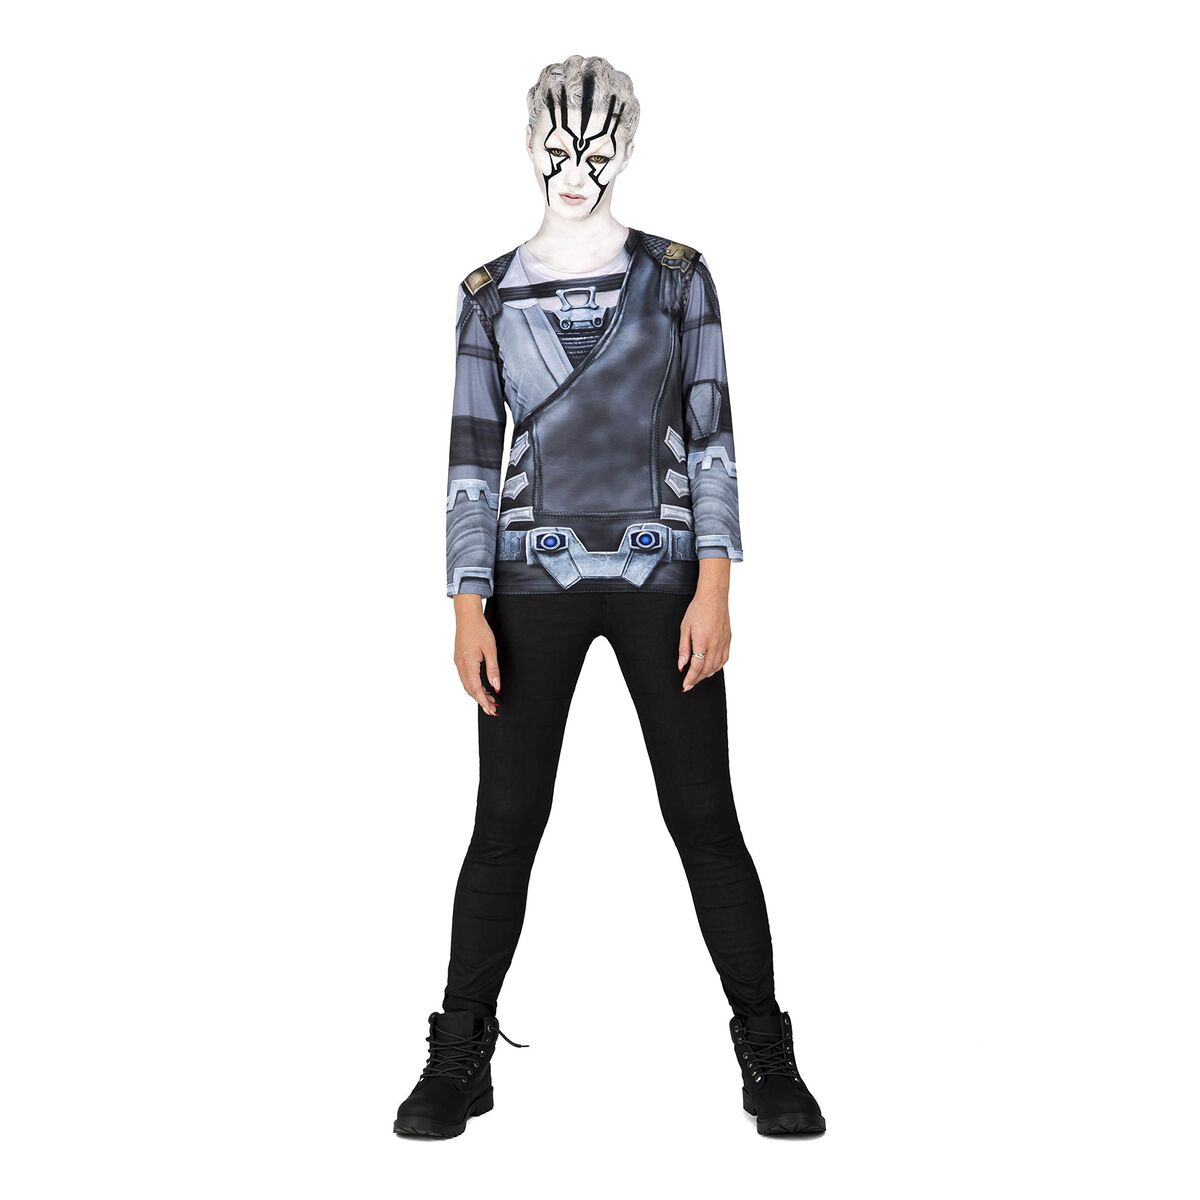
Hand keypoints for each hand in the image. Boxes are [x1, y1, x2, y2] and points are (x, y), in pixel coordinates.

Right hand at [453, 595, 499, 715]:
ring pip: (467, 685)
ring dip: (477, 694)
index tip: (491, 710)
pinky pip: (465, 678)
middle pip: (470, 690)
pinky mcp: (459, 659)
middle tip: (493, 709)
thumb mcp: (491, 650)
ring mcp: (458, 663)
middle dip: (481, 701)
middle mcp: (461, 665)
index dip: (483, 701)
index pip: (476, 689)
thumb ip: (493, 669)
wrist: (467, 616)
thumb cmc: (479, 630)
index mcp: (468, 664)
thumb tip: (496, 686)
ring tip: (490, 700)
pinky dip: (473, 686)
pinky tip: (482, 687)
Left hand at [678, 559, 731, 691]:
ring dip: (707, 675)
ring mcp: (723, 643)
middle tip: (689, 684)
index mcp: (702, 642)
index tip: (685, 686)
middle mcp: (715, 645)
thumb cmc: (697, 610)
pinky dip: (717, 667)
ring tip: (698, 678)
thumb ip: (683, 649)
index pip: (696, 667)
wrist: (713, 597)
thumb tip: (682, 665)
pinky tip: (711, 668)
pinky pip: (724, 659)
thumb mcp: (685, 629)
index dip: (690, 679)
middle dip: (697, 680)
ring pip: (716, 667)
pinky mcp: (728, 640)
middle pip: (706, 670)